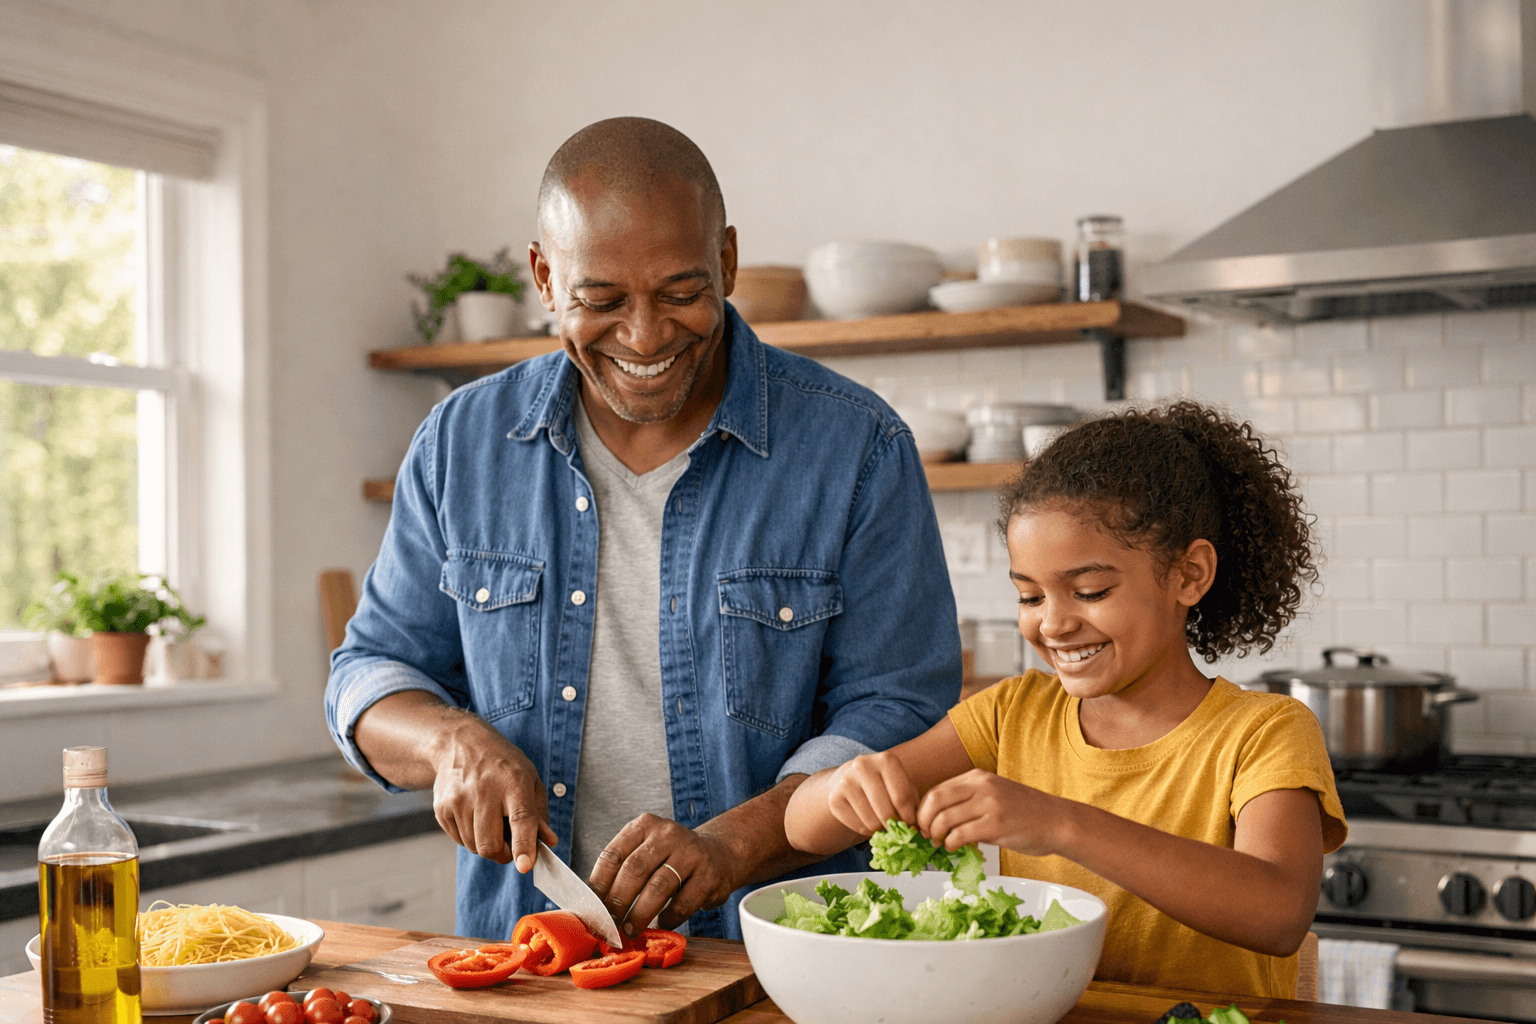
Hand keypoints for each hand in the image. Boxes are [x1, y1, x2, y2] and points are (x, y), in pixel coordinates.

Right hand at [429, 714, 557, 871]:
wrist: (459, 744)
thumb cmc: (501, 764)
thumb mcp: (530, 779)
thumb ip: (539, 814)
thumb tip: (549, 842)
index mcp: (514, 783)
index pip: (521, 819)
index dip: (523, 845)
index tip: (525, 865)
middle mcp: (484, 791)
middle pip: (490, 844)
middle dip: (503, 854)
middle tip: (509, 845)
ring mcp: (459, 800)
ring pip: (474, 847)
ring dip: (486, 844)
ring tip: (490, 820)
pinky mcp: (442, 808)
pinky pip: (459, 840)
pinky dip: (469, 837)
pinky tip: (474, 815)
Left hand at [587, 814, 738, 932]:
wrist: (719, 854)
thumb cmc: (672, 859)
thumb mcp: (647, 851)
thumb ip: (623, 871)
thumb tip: (593, 905)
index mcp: (645, 826)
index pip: (613, 854)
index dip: (599, 884)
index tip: (591, 908)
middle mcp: (668, 834)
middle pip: (635, 869)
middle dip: (618, 901)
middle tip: (610, 923)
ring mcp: (691, 852)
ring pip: (659, 886)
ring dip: (640, 913)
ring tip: (630, 930)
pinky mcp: (709, 875)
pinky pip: (684, 902)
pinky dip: (669, 918)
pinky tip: (663, 923)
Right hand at [824, 750, 920, 835]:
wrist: (851, 778)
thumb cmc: (885, 785)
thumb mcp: (902, 786)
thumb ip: (913, 805)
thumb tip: (918, 833)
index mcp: (886, 760)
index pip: (902, 798)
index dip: (909, 818)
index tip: (912, 828)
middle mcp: (863, 766)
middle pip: (886, 812)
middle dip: (895, 827)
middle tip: (898, 831)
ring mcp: (845, 781)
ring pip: (871, 822)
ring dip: (881, 830)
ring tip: (884, 826)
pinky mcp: (834, 798)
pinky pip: (856, 826)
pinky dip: (866, 831)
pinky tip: (869, 823)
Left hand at [916, 768, 1063, 855]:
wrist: (1058, 821)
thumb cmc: (1026, 812)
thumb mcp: (994, 795)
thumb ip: (968, 801)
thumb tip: (938, 819)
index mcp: (978, 777)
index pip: (937, 790)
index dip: (924, 810)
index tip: (923, 825)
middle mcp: (981, 786)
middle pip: (935, 802)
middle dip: (924, 822)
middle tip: (927, 836)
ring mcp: (989, 804)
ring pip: (944, 819)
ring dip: (936, 835)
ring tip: (941, 843)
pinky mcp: (996, 824)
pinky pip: (960, 835)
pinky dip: (951, 844)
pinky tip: (955, 848)